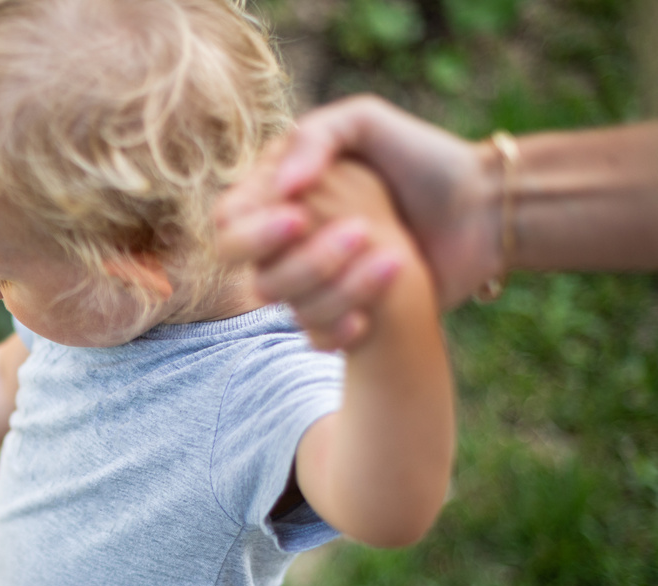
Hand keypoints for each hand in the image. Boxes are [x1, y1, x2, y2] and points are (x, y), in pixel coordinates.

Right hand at [216, 95, 501, 346]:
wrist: (485, 210)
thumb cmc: (424, 157)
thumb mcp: (365, 121)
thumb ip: (312, 138)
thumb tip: (281, 190)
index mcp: (278, 195)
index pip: (228, 220)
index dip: (253, 227)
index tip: (300, 216)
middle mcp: (286, 242)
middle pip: (251, 270)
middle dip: (300, 259)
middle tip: (358, 234)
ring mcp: (313, 282)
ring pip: (283, 304)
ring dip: (334, 285)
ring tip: (393, 258)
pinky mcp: (343, 314)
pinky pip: (314, 336)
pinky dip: (338, 329)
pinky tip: (371, 317)